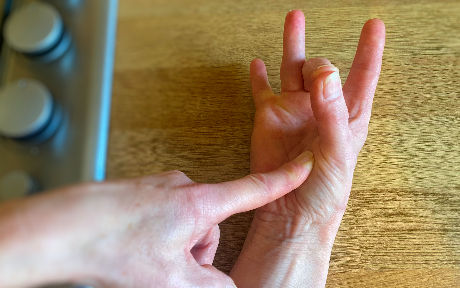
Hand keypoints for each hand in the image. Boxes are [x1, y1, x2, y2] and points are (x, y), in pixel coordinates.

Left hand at [0, 152, 312, 287]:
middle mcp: (181, 189)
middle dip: (195, 255)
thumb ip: (213, 287)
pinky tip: (134, 250)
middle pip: (209, 230)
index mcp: (199, 204)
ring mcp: (159, 189)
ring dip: (172, 251)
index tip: (305, 165)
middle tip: (168, 270)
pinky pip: (161, 220)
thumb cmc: (112, 245)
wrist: (62, 228)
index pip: (254, 189)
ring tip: (146, 261)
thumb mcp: (172, 279)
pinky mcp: (141, 194)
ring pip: (183, 228)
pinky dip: (155, 240)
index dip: (284, 180)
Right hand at [231, 10, 384, 286]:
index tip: (374, 24)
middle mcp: (319, 108)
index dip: (369, 50)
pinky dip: (259, 76)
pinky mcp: (267, 117)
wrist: (291, 211)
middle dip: (318, 64)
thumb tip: (325, 72)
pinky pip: (263, 90)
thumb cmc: (324, 189)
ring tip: (294, 18)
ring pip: (292, 69)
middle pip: (321, 68)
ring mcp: (292, 110)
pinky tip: (258, 63)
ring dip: (293, 43)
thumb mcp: (337, 152)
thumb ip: (331, 112)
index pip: (362, 75)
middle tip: (314, 73)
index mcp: (346, 115)